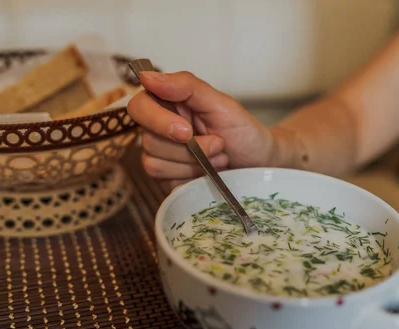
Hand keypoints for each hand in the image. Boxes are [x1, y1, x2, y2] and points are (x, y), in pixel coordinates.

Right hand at [127, 71, 274, 192]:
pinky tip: (207, 174)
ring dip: (193, 164)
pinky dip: (190, 179)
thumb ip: (186, 86)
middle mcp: (158, 130)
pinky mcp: (167, 180)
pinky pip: (164, 183)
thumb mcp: (221, 103)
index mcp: (168, 104)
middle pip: (148, 140)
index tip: (186, 131)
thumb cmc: (242, 131)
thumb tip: (148, 76)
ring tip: (218, 158)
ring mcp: (161, 157)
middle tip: (218, 144)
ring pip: (154, 164)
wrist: (259, 163)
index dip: (157, 120)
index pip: (139, 107)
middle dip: (188, 148)